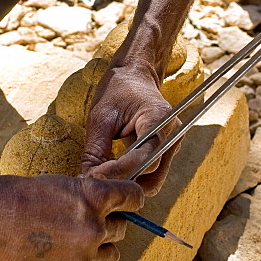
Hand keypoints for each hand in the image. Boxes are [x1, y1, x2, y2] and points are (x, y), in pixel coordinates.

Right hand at [0, 172, 143, 260]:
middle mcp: (93, 226)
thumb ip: (85, 197)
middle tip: (86, 220)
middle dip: (109, 222)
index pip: (134, 197)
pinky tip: (48, 253)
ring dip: (99, 246)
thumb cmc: (14, 196)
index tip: (126, 201)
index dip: (130, 198)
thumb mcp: (57, 185)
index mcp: (93, 196)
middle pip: (123, 228)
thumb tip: (106, 206)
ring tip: (73, 240)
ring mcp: (82, 256)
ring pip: (111, 254)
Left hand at [80, 64, 180, 194]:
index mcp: (160, 119)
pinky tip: (112, 173)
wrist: (136, 76)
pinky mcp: (165, 152)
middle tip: (97, 181)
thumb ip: (96, 149)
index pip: (145, 158)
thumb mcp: (101, 116)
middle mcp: (172, 135)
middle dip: (125, 184)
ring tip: (102, 177)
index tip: (95, 175)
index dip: (120, 171)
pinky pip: (150, 175)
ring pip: (152, 182)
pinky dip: (132, 179)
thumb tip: (88, 179)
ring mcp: (171, 145)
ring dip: (128, 185)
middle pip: (153, 177)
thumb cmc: (119, 90)